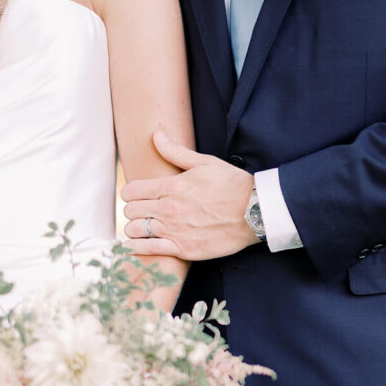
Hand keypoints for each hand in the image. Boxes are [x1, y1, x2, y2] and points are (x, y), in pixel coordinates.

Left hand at [122, 131, 258, 259]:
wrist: (255, 212)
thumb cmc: (232, 185)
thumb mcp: (205, 162)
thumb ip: (176, 151)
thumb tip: (156, 135)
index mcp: (171, 187)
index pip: (131, 190)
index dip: (130, 192)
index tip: (136, 195)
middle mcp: (168, 209)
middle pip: (130, 211)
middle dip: (133, 210)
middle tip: (141, 211)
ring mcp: (175, 231)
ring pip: (135, 230)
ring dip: (135, 228)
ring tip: (142, 228)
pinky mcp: (183, 249)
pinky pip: (148, 250)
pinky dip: (137, 248)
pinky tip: (137, 246)